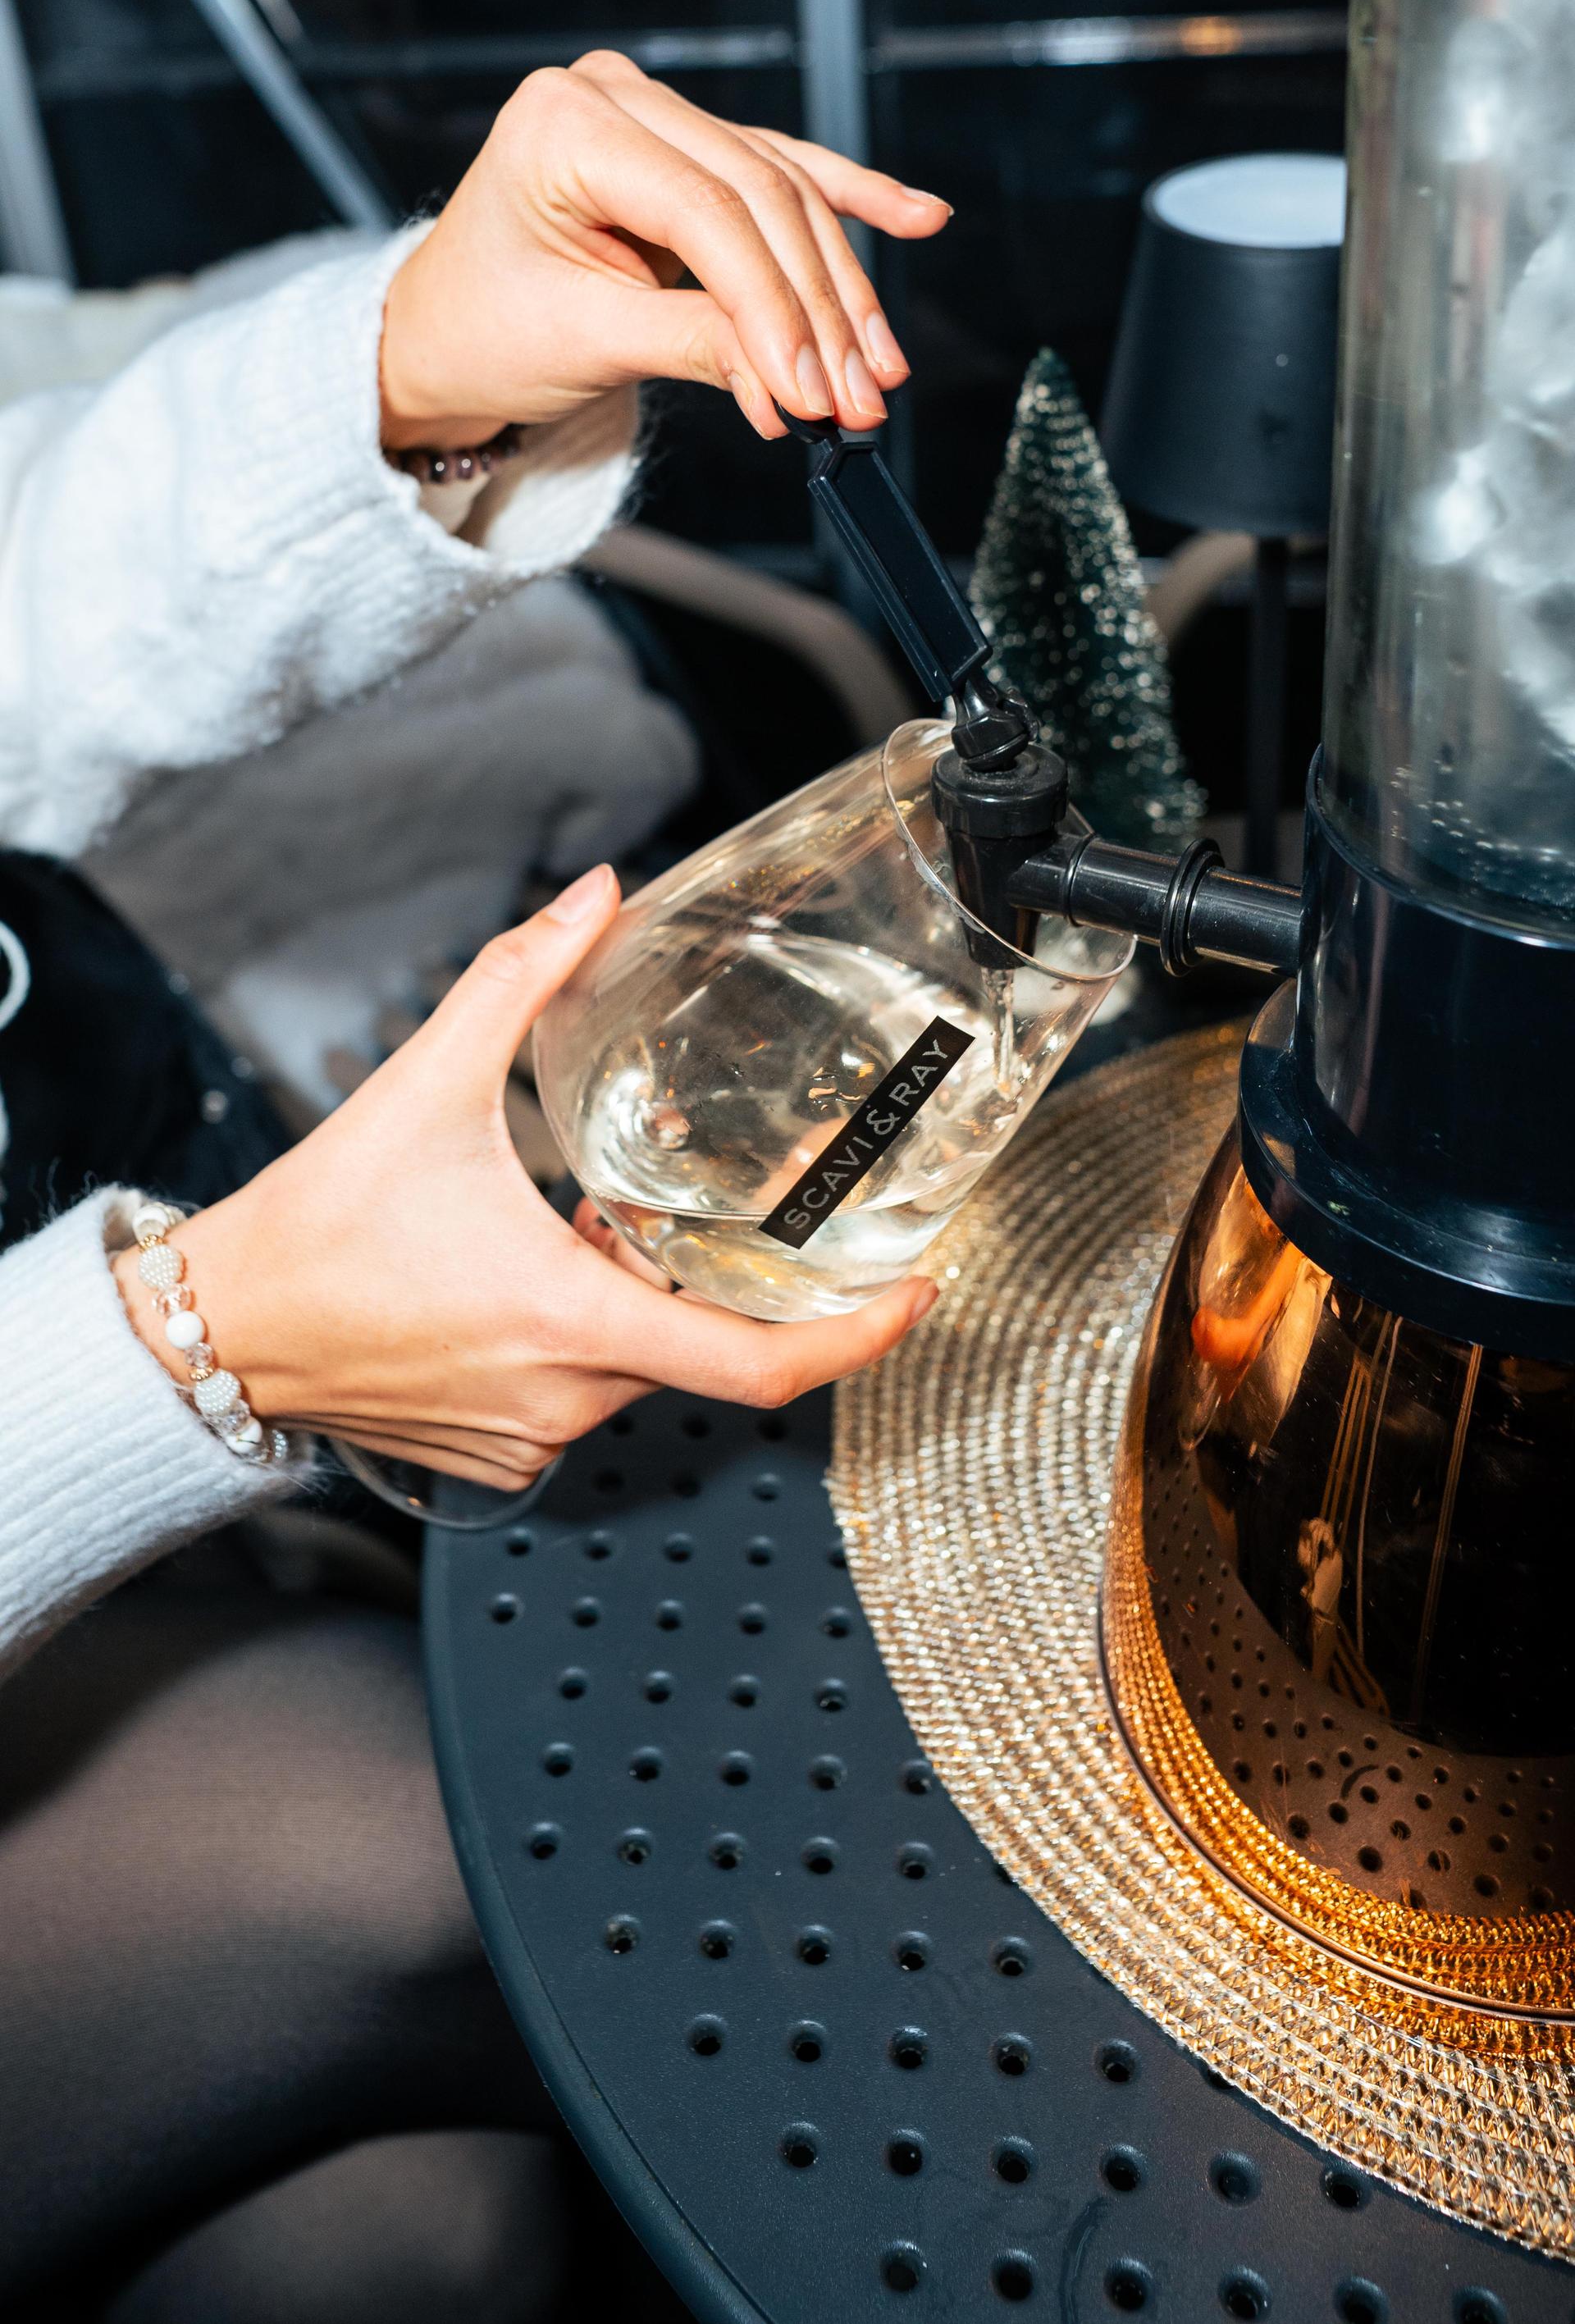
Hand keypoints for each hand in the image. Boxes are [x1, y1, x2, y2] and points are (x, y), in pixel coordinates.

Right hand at [113, 867, 936, 1487]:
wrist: (213, 1332)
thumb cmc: (315, 1229)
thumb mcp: (429, 1081)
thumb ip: (522, 977)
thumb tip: (593, 897)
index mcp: (573, 1318)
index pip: (759, 1365)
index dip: (859, 1336)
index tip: (915, 1294)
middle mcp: (564, 1398)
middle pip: (695, 1340)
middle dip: (704, 1270)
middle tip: (686, 1206)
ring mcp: (530, 1437)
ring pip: (634, 1367)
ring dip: (630, 1298)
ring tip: (572, 1225)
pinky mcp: (497, 1457)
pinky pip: (576, 1398)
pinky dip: (577, 1338)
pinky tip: (520, 1279)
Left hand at [378, 50, 949, 449]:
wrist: (439, 334)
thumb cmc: (481, 331)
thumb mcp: (583, 344)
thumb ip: (697, 347)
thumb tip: (799, 384)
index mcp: (565, 124)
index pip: (707, 212)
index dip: (774, 306)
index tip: (815, 391)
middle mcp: (613, 97)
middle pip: (758, 198)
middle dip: (818, 309)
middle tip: (862, 395)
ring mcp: (652, 113)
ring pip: (782, 195)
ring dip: (840, 287)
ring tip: (880, 369)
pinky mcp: (684, 147)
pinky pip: (781, 174)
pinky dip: (850, 205)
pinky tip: (920, 216)